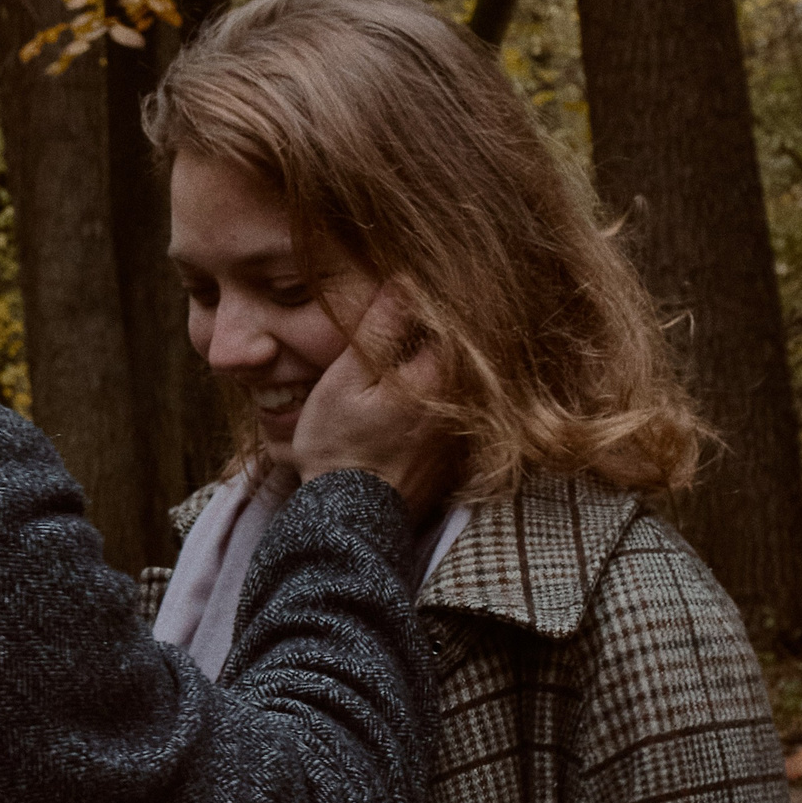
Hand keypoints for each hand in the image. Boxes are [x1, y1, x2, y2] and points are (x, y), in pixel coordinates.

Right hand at [290, 285, 455, 516]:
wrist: (348, 523)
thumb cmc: (339, 448)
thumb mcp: (346, 380)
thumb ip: (380, 329)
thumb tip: (406, 280)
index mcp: (437, 378)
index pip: (452, 319)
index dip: (432, 301)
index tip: (412, 289)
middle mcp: (462, 405)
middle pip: (461, 350)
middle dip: (436, 332)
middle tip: (407, 317)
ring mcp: (462, 435)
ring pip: (459, 384)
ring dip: (438, 366)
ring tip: (402, 365)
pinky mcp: (455, 459)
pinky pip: (456, 415)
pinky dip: (440, 401)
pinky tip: (408, 405)